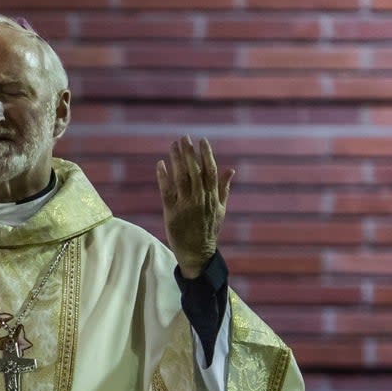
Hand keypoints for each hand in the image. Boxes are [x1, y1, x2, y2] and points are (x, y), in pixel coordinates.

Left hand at [156, 135, 233, 277]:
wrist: (197, 252)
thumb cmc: (208, 230)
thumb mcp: (221, 209)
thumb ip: (224, 189)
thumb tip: (230, 170)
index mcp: (212, 197)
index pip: (210, 171)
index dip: (206, 155)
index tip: (202, 141)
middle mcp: (200, 199)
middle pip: (195, 171)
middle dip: (190, 153)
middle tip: (185, 138)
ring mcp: (186, 205)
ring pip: (181, 178)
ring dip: (177, 160)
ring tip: (173, 145)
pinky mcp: (172, 212)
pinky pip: (167, 191)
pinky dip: (164, 177)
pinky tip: (160, 164)